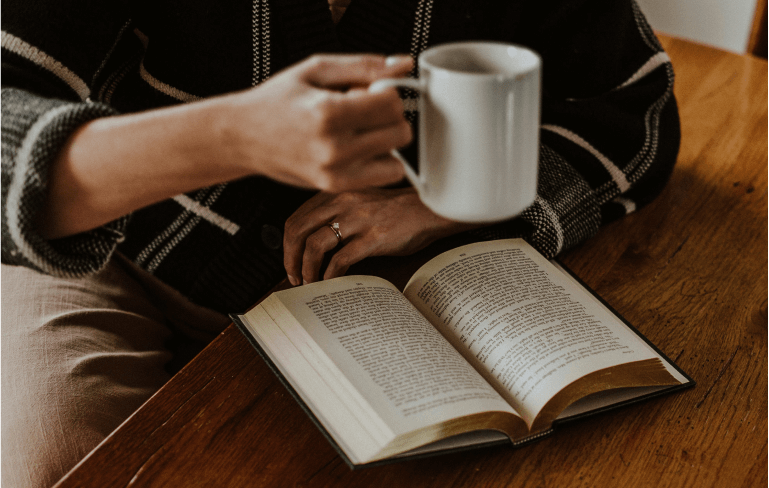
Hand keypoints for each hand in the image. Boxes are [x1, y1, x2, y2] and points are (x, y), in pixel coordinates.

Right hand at [215, 54, 413, 191]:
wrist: (243, 136)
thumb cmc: (277, 100)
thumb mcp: (318, 69)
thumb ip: (365, 66)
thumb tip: (404, 66)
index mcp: (328, 112)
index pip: (392, 104)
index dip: (387, 93)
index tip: (370, 91)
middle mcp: (333, 147)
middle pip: (399, 132)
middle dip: (389, 118)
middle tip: (363, 111)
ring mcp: (335, 172)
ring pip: (396, 158)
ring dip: (385, 143)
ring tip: (357, 132)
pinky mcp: (335, 187)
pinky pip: (384, 177)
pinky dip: (379, 162)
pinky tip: (357, 149)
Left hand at [283, 188, 481, 284]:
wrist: (429, 211)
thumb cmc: (395, 211)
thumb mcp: (359, 203)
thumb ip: (335, 213)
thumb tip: (311, 240)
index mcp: (336, 194)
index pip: (296, 218)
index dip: (286, 244)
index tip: (290, 260)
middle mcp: (343, 202)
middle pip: (298, 231)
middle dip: (290, 258)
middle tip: (293, 276)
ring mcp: (358, 220)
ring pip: (315, 245)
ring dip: (307, 268)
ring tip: (310, 281)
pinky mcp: (374, 237)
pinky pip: (341, 259)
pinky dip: (330, 274)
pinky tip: (331, 281)